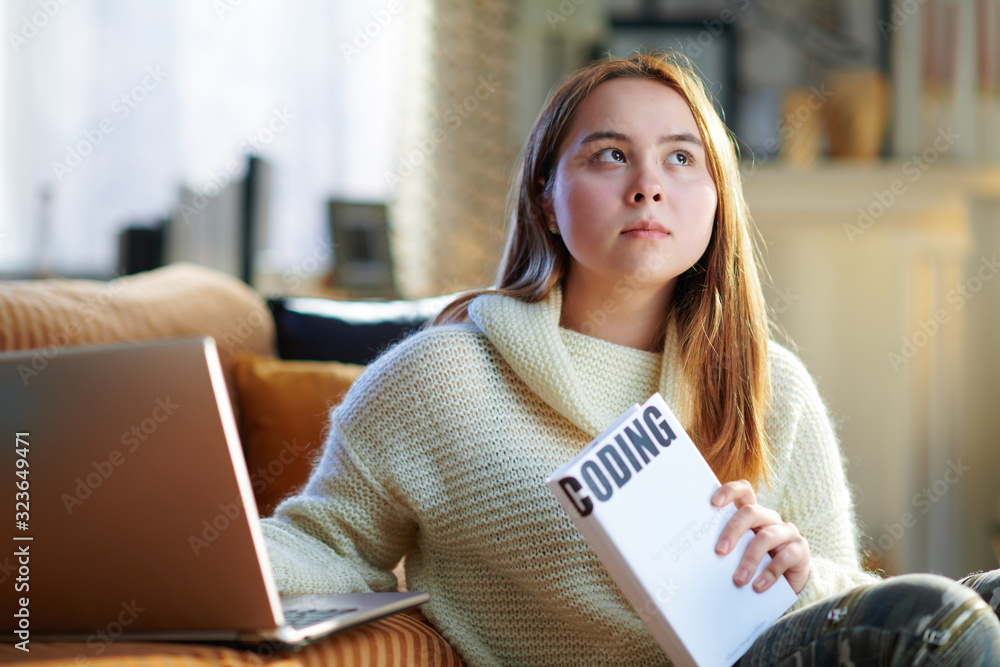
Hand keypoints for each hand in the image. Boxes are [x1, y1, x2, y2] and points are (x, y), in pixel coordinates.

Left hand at [712, 480, 810, 594]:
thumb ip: (728, 546)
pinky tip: (758, 586)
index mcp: (753, 513)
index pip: (744, 491)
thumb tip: (699, 555)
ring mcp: (788, 532)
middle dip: (733, 530)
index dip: (729, 491)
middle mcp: (771, 518)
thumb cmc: (756, 563)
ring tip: (739, 579)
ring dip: (750, 559)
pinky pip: (785, 558)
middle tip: (720, 551)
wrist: (787, 583)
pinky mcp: (801, 549)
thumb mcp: (740, 552)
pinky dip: (769, 573)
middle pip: (751, 513)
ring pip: (766, 537)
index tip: (713, 503)